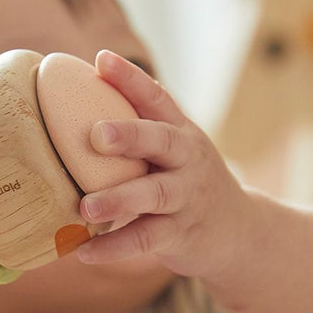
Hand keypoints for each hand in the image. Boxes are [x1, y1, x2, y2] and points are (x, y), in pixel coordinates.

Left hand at [76, 51, 250, 279]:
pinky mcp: (182, 233)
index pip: (157, 98)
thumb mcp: (174, 152)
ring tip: (85, 207)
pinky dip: (114, 247)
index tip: (101, 60)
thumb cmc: (187, 184)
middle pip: (161, 140)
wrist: (239, 233)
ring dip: (119, 198)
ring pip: (155, 194)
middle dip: (130, 135)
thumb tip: (73, 109)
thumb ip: (138, 132)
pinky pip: (146, 239)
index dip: (130, 79)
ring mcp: (187, 197)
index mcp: (181, 132)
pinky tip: (85, 252)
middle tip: (96, 135)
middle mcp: (187, 160)